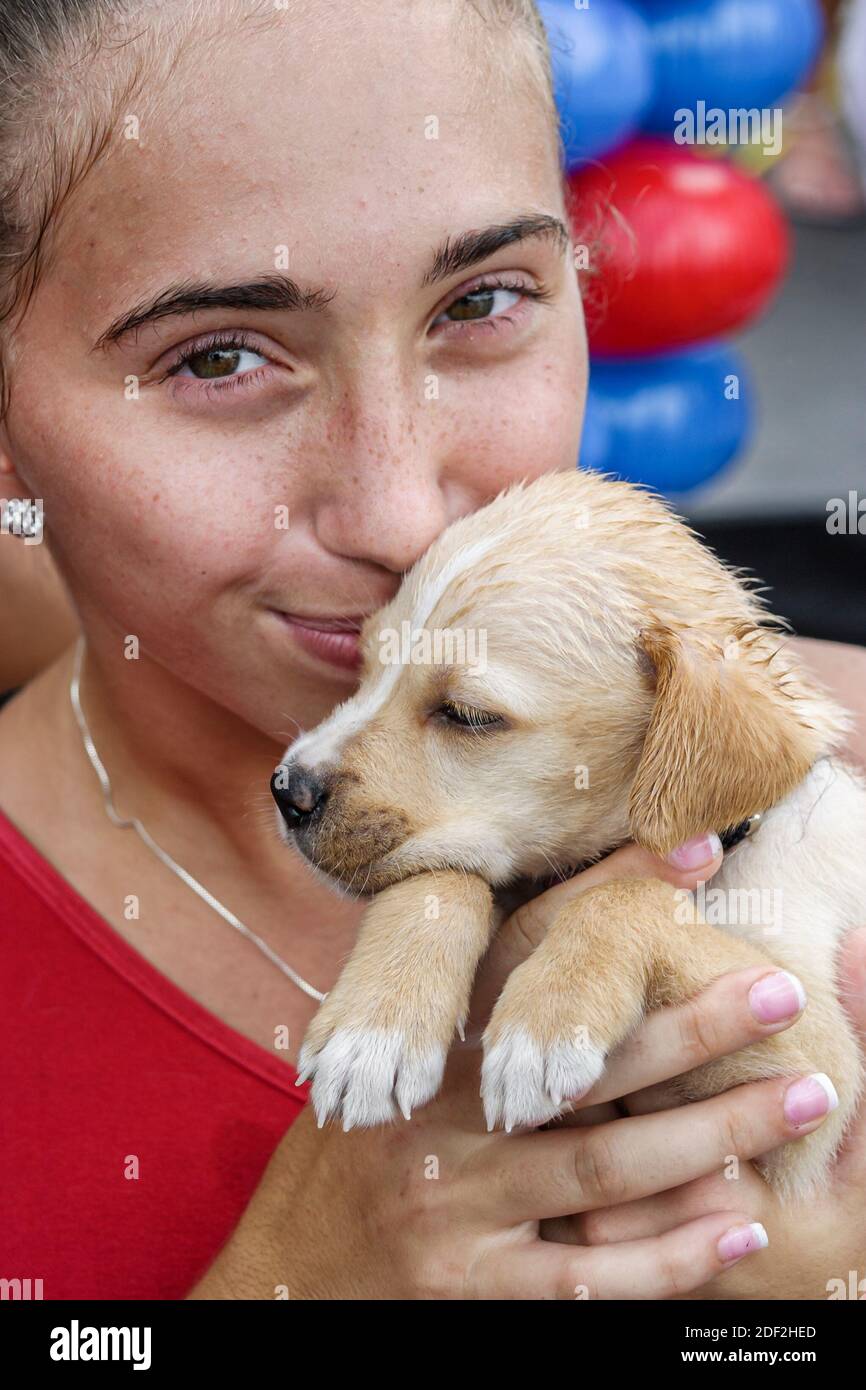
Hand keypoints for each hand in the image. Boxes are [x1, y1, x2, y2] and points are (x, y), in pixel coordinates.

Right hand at [189, 839, 826, 1299]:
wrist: (284, 1268)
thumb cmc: (354, 1149)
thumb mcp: (396, 1061)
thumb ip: (470, 1008)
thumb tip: (579, 951)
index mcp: (423, 1043)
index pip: (528, 951)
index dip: (609, 899)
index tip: (697, 854)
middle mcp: (439, 1115)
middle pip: (584, 1064)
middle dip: (690, 1026)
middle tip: (779, 990)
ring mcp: (456, 1206)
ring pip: (603, 1169)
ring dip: (711, 1134)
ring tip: (801, 1098)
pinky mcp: (471, 1287)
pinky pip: (586, 1277)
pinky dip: (668, 1256)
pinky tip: (738, 1227)